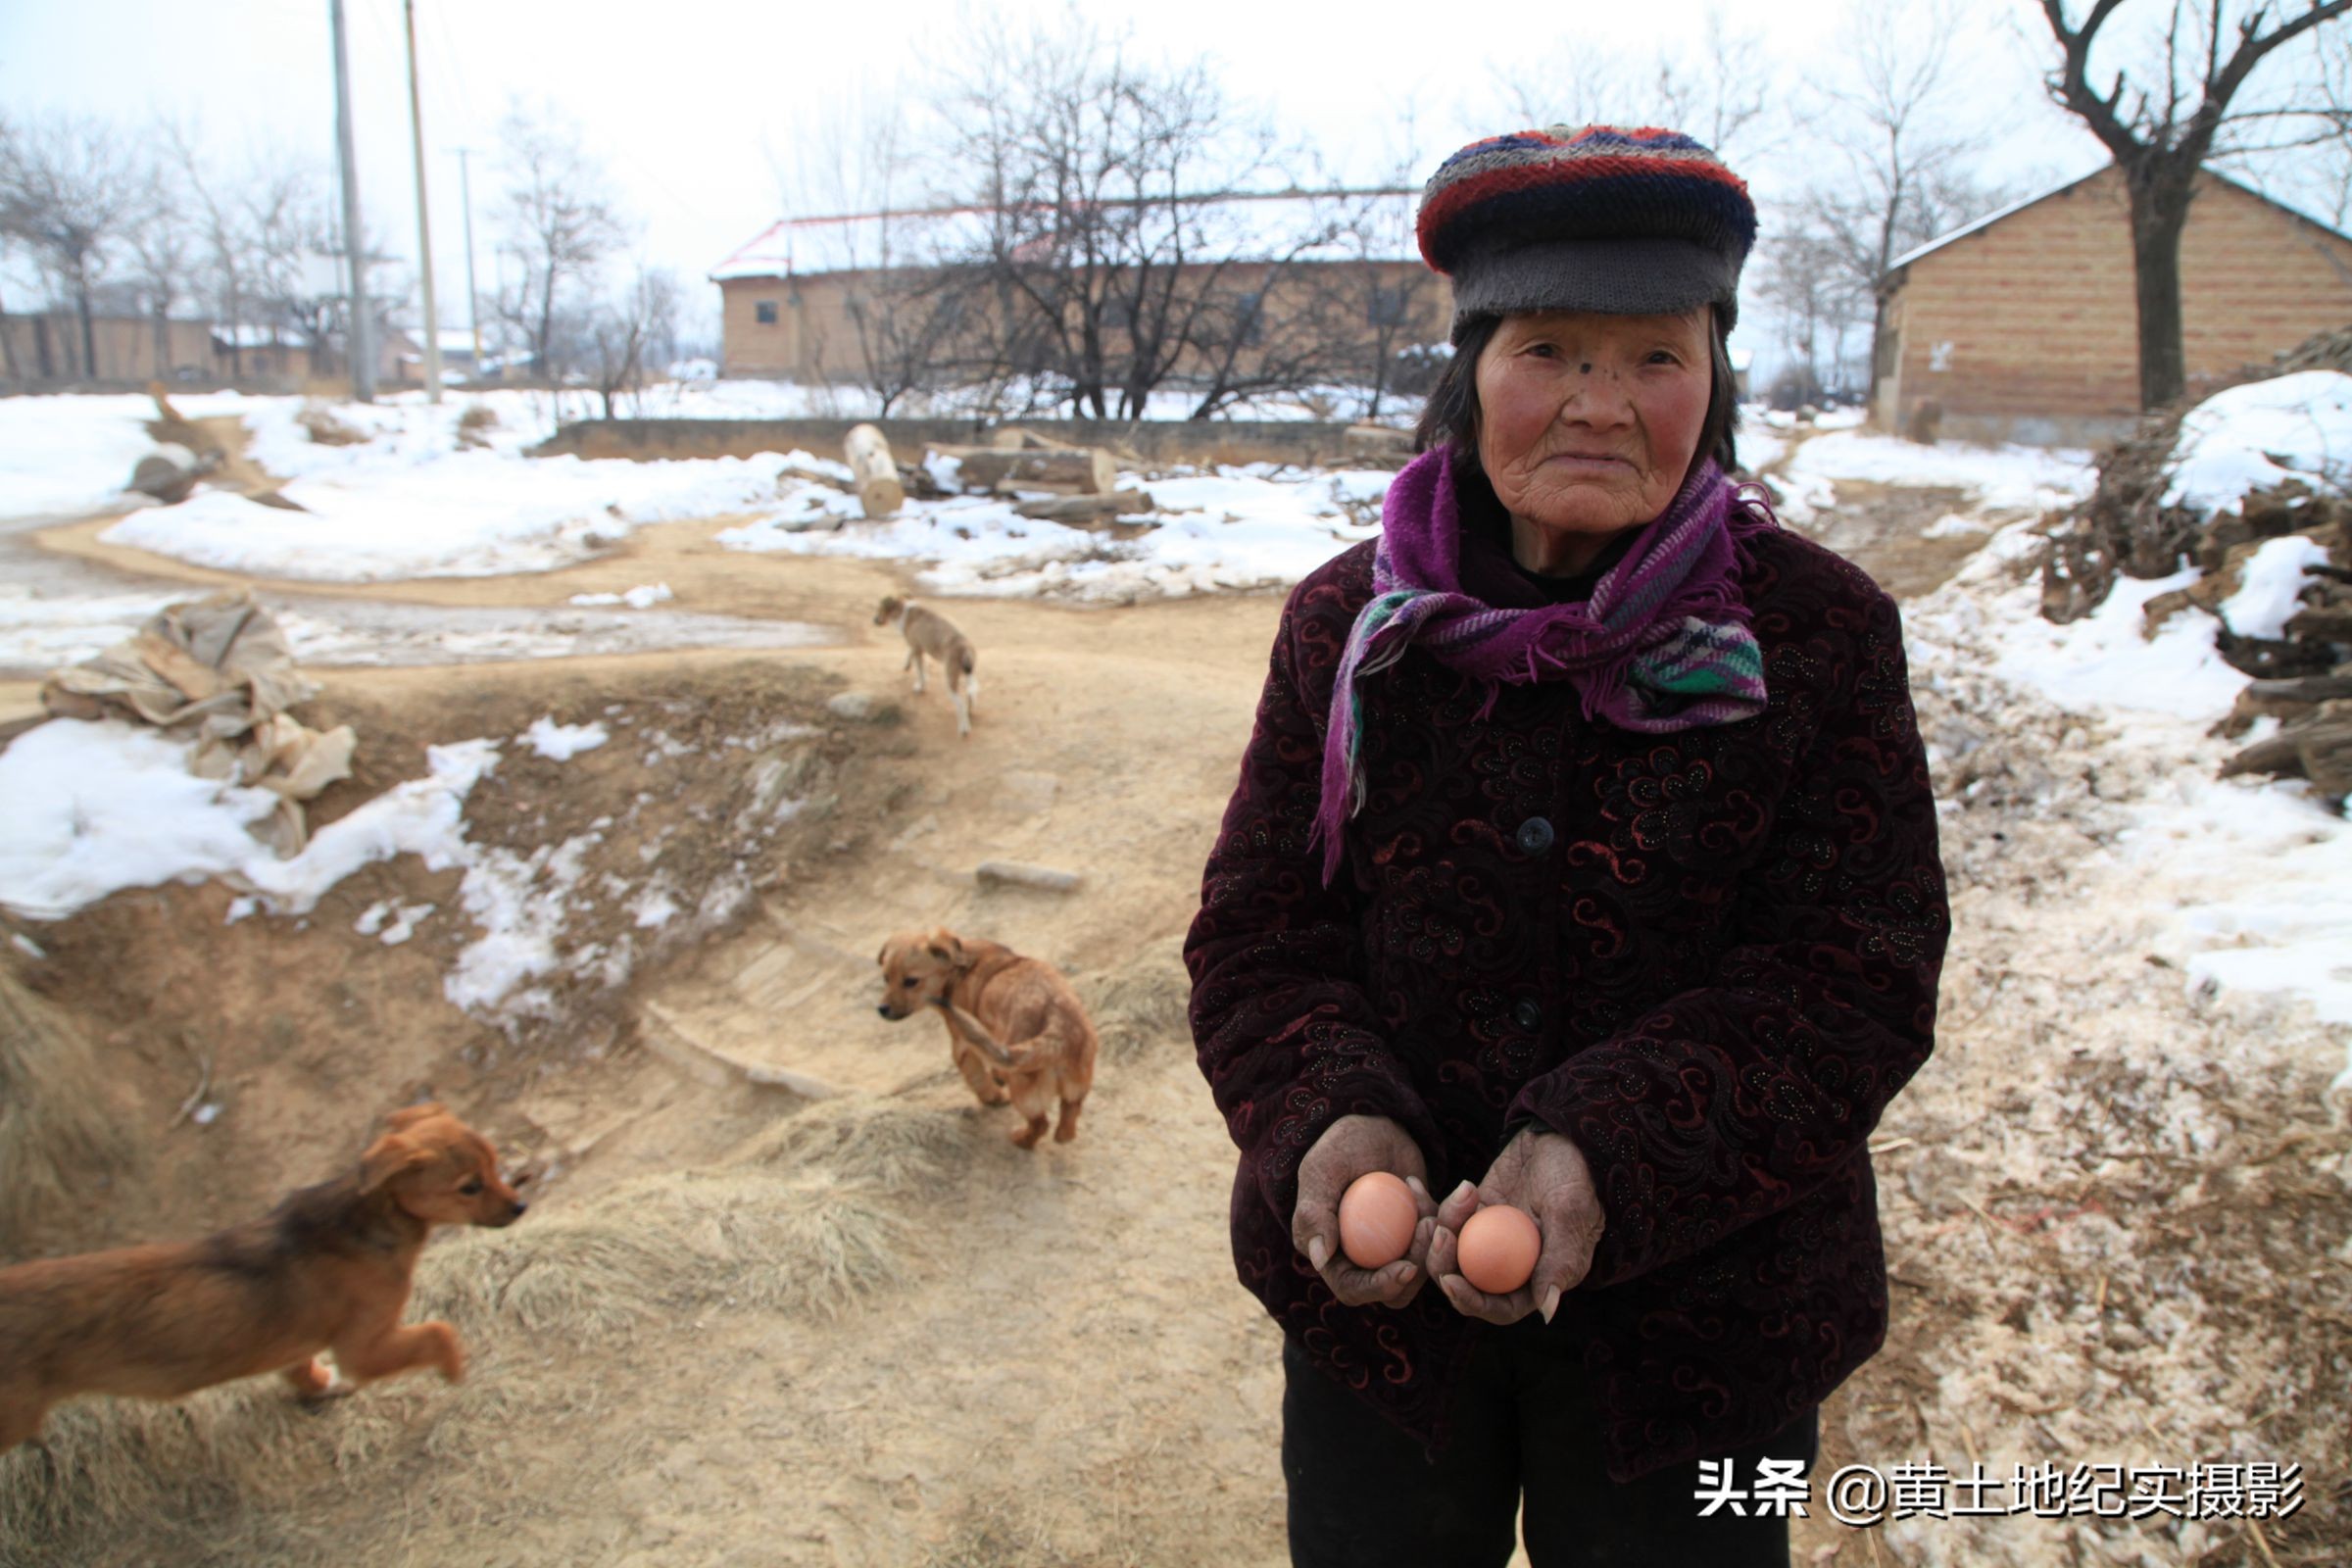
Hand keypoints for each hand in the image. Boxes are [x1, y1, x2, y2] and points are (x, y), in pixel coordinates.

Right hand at [1291, 1114, 1437, 1308]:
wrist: (1374, 1125)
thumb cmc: (1341, 1145)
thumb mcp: (1323, 1170)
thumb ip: (1314, 1212)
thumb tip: (1319, 1259)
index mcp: (1332, 1255)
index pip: (1354, 1289)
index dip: (1379, 1286)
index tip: (1405, 1268)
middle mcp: (1362, 1260)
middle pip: (1394, 1288)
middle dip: (1417, 1265)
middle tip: (1430, 1228)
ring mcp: (1392, 1249)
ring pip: (1420, 1270)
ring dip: (1433, 1244)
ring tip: (1429, 1206)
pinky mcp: (1417, 1235)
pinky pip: (1435, 1243)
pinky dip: (1438, 1218)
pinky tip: (1417, 1186)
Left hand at [1429, 1126, 1604, 1326]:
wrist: (1561, 1135)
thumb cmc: (1575, 1174)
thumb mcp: (1570, 1214)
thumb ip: (1559, 1262)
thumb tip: (1547, 1313)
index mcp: (1538, 1278)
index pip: (1499, 1307)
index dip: (1472, 1301)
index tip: (1450, 1281)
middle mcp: (1511, 1265)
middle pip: (1466, 1282)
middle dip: (1443, 1264)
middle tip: (1438, 1231)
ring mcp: (1489, 1240)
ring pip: (1450, 1252)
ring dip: (1437, 1230)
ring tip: (1438, 1203)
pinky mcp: (1474, 1214)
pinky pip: (1445, 1219)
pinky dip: (1428, 1206)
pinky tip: (1414, 1185)